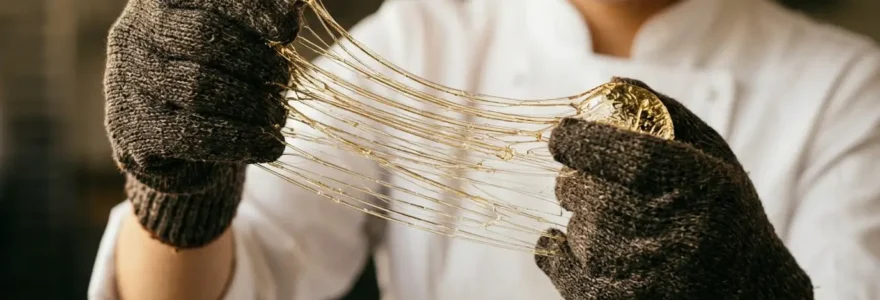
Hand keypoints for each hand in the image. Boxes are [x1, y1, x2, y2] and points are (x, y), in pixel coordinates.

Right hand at [104, 0, 303, 247]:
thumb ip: (257, 18)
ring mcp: (126, 81)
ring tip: (279, 115)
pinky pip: (191, 136)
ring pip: (197, 89)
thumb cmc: (212, 73)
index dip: (254, 12)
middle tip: (285, 80)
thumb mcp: (232, 37)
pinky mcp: (131, 128)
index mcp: (161, 2)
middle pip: (204, 39)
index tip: (289, 29)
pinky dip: (240, 141)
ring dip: (252, 105)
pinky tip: (270, 146)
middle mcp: (135, 34)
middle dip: (256, 62)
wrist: (174, 136)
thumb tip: (291, 11)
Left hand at [535, 78, 813, 298]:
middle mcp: (671, 230)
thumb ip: (665, 114)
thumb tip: (612, 83)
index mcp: (698, 184)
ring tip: (620, 228)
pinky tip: (576, 248)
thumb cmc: (724, 215)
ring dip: (583, 220)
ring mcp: (642, 272)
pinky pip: (558, 264)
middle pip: (586, 192)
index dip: (581, 141)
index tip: (561, 136)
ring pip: (575, 228)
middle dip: (578, 182)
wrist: (747, 292)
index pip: (623, 154)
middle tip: (596, 187)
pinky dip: (557, 252)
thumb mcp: (713, 157)